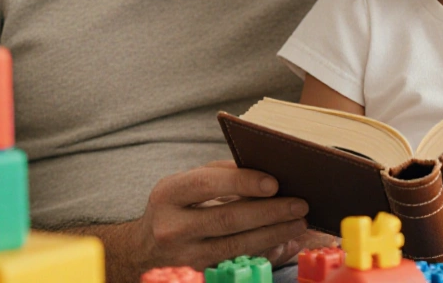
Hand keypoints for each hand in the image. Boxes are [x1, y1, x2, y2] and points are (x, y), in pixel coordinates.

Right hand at [133, 160, 311, 271]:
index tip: (274, 182)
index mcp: (168, 194)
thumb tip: (268, 170)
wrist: (142, 249)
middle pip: (227, 218)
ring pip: (236, 245)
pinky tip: (283, 241)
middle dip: (270, 211)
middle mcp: (170, 227)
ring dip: (273, 234)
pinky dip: (263, 251)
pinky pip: (235, 262)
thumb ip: (222, 174)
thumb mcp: (186, 184)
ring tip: (299, 223)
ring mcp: (182, 256)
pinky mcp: (196, 273)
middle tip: (300, 205)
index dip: (243, 182)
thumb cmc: (176, 206)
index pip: (207, 184)